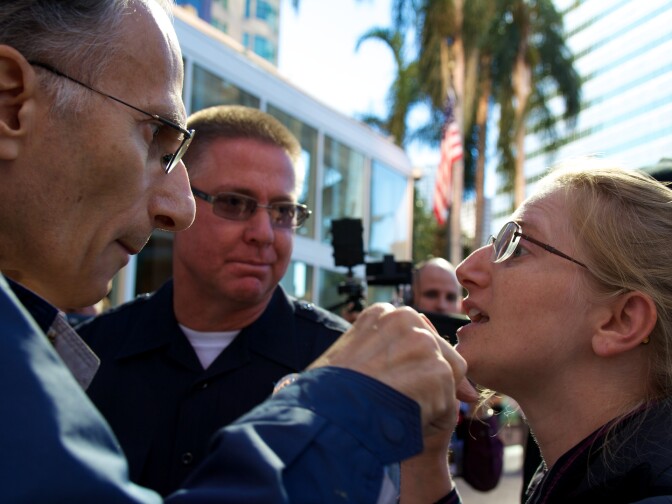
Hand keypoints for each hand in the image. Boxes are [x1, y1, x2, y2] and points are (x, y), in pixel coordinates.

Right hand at [308, 303, 478, 435]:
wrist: (328, 414)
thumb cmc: (329, 393)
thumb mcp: (352, 357)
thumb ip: (386, 352)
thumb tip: (430, 361)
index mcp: (382, 313)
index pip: (417, 337)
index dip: (412, 367)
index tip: (396, 384)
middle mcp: (405, 318)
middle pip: (438, 352)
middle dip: (427, 380)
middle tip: (399, 401)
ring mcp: (424, 342)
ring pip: (447, 375)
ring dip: (429, 398)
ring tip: (397, 408)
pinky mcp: (438, 369)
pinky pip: (449, 399)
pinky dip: (432, 416)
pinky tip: (403, 418)